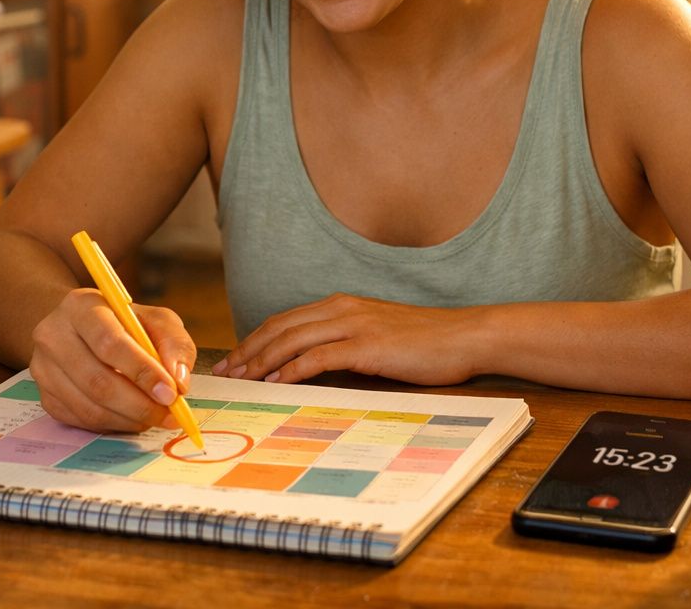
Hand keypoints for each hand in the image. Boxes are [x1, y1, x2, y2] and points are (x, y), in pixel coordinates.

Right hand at [29, 287, 196, 433]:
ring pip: (89, 407)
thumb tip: (178, 381)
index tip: (171, 393)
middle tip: (169, 414)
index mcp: (81, 306)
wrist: (82, 329)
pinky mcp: (45, 396)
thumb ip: (173, 343)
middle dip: (139, 404)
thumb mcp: (155, 319)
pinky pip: (82, 420)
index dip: (142, 371)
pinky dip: (114, 425)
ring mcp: (43, 368)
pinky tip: (133, 417)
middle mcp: (53, 335)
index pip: (109, 342)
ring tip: (156, 417)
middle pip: (97, 380)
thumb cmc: (124, 323)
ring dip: (129, 419)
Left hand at [212, 293, 482, 386]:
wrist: (465, 336)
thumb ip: (345, 343)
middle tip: (225, 375)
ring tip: (241, 382)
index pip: (285, 321)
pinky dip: (291, 370)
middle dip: (248, 352)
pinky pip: (318, 357)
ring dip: (261, 362)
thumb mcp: (377, 335)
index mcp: (342, 305)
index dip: (255, 340)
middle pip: (280, 328)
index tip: (234, 361)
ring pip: (292, 340)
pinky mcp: (367, 346)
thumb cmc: (425, 342)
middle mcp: (342, 309)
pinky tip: (276, 384)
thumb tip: (313, 367)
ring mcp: (354, 325)